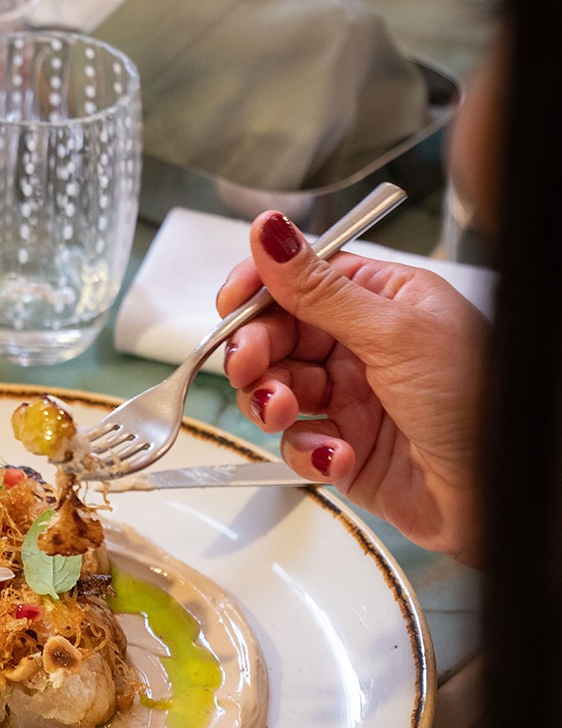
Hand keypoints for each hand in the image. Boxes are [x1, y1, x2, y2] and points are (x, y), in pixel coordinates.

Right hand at [217, 212, 487, 565]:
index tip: (231, 305)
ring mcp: (352, 399)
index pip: (303, 280)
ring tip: (283, 415)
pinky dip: (308, 451)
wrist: (496, 494)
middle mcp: (365, 346)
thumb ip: (320, 288)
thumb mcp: (394, 332)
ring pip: (277, 390)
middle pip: (278, 336)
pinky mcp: (343, 449)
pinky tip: (337, 455)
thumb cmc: (477, 404)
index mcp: (385, 300)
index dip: (261, 291)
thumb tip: (270, 234)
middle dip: (255, 352)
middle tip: (249, 367)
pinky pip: (297, 443)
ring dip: (270, 402)